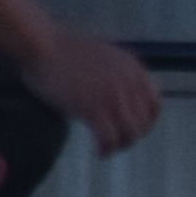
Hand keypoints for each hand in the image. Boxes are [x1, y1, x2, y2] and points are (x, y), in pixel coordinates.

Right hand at [21, 30, 160, 154]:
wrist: (41, 45)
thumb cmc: (63, 52)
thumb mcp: (103, 58)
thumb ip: (118, 76)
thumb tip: (123, 101)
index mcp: (133, 68)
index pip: (155, 103)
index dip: (147, 122)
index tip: (132, 130)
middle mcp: (128, 82)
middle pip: (143, 122)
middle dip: (131, 137)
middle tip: (115, 143)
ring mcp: (112, 95)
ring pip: (130, 134)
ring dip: (120, 145)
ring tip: (106, 148)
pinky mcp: (93, 107)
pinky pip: (110, 139)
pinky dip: (106, 149)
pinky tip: (98, 152)